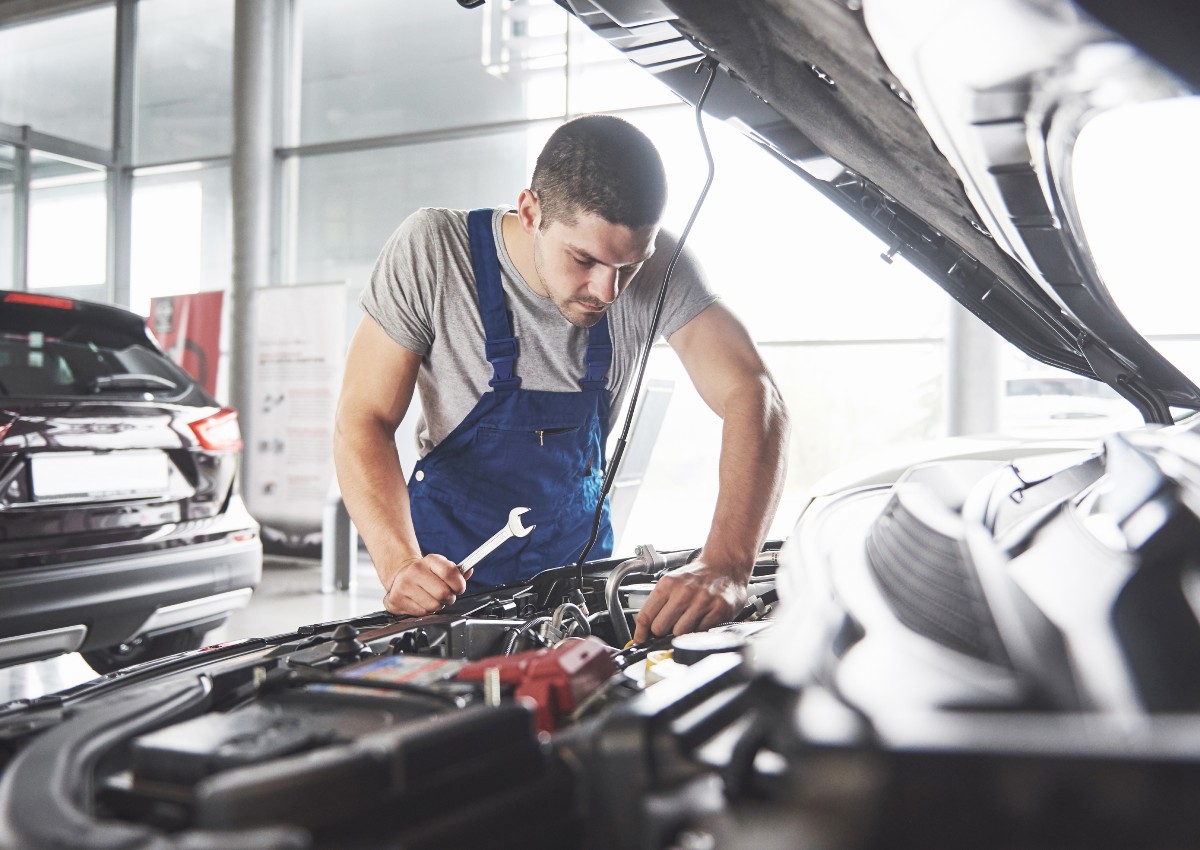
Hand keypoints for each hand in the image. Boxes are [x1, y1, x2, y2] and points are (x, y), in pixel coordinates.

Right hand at [382, 554, 471, 615]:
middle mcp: (415, 571)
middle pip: (443, 593)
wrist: (401, 575)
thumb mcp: (440, 567)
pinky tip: (421, 602)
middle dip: (449, 598)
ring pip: (434, 606)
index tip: (459, 588)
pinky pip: (422, 614)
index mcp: (429, 560)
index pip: (449, 572)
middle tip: (445, 596)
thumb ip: (456, 572)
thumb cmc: (426, 573)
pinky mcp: (396, 600)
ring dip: (437, 606)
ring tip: (432, 598)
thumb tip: (469, 572)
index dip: (459, 584)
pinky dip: (425, 611)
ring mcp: (404, 585)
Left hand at [632, 558, 748, 643]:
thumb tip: (645, 630)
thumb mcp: (673, 581)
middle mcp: (684, 592)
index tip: (640, 639)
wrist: (725, 565)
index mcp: (668, 584)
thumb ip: (658, 603)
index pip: (646, 615)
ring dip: (681, 632)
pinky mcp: (718, 610)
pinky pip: (700, 633)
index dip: (641, 632)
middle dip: (662, 632)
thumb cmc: (698, 576)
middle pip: (660, 628)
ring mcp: (702, 601)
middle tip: (668, 627)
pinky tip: (701, 620)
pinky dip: (698, 631)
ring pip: (679, 633)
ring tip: (687, 621)